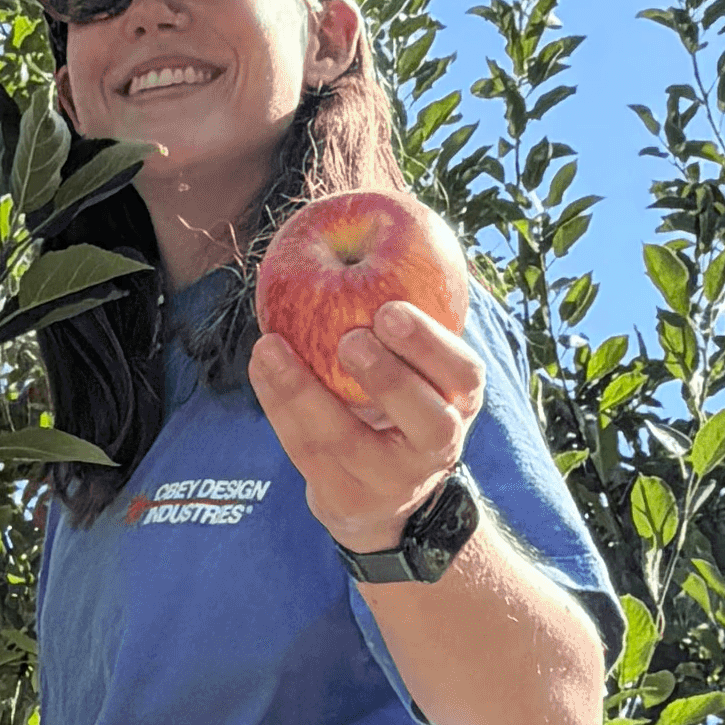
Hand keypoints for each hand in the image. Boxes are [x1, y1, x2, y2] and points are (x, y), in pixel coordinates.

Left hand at [249, 299, 483, 550]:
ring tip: (272, 347)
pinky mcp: (344, 502)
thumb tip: (373, 222)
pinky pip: (306, 453)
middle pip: (427, 422)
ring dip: (305, 393)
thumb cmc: (397, 400)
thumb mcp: (416, 364)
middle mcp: (437, 448)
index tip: (390, 309)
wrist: (380, 494)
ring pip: (348, 444)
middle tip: (351, 337)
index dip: (430, 345)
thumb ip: (402, 316)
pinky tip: (262, 364)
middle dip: (390, 379)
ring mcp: (391, 483)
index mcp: (460, 402)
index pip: (463, 375)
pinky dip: (278, 405)